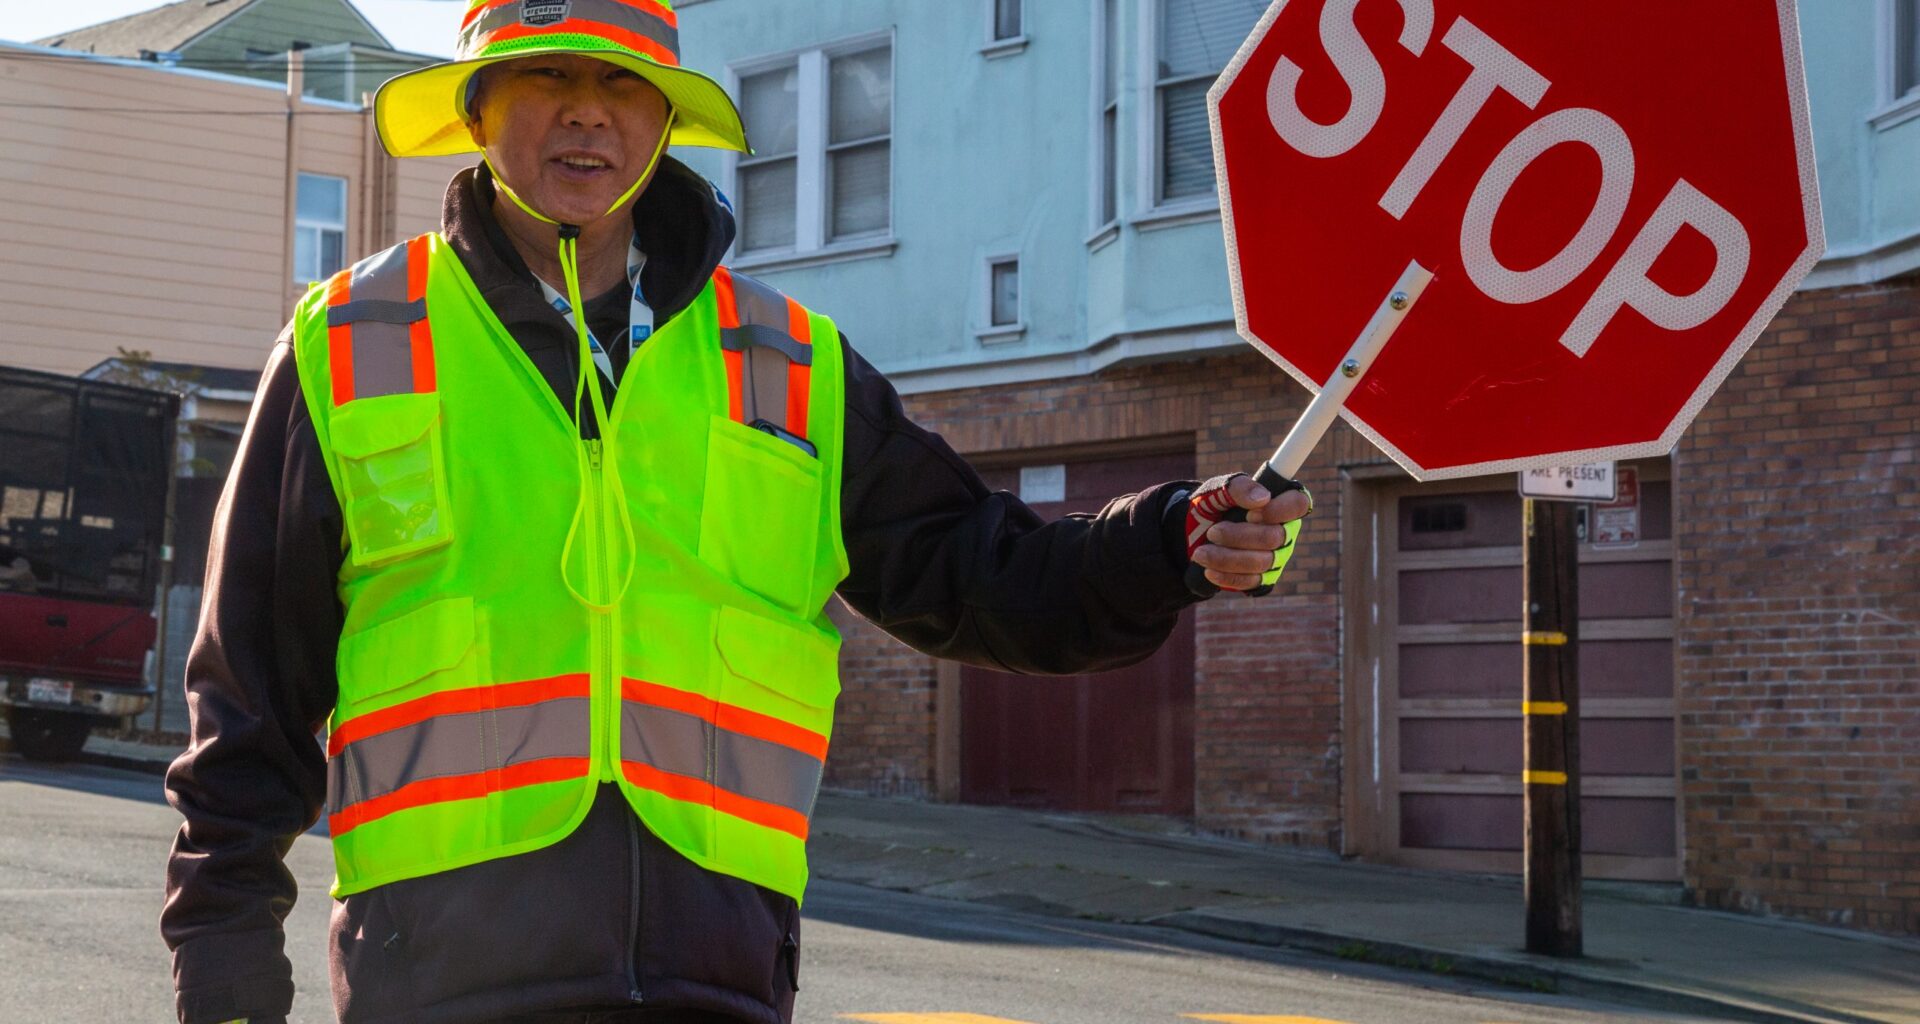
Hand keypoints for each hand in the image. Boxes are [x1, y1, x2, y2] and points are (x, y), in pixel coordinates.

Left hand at [1185, 472, 1310, 591]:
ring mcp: (1276, 557)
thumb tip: (1262, 498)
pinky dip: (1228, 576)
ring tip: (1201, 553)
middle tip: (1212, 532)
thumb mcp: (1218, 489)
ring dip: (1227, 558)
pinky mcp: (1263, 578)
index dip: (1279, 510)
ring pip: (1261, 562)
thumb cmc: (1212, 505)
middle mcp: (1284, 531)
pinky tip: (1209, 570)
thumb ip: (1239, 487)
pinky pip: (1252, 581)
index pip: (1298, 503)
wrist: (1191, 532)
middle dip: (1238, 536)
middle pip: (1274, 538)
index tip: (1250, 514)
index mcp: (1280, 503)